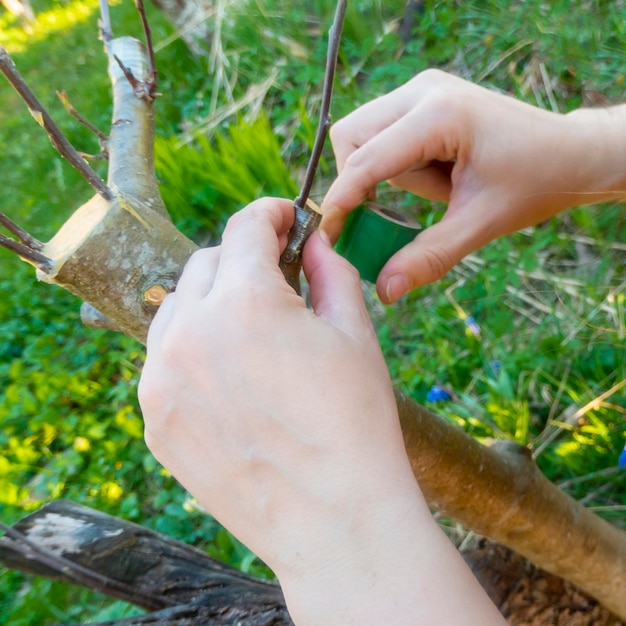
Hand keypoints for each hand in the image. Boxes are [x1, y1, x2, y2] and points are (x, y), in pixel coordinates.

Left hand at [139, 198, 503, 624]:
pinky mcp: (155, 418)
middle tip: (275, 277)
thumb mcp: (355, 334)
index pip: (246, 227)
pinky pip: (165, 360)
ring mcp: (162, 379)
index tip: (284, 219)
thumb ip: (330, 272)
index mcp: (246, 301)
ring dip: (211, 301)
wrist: (332, 518)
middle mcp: (191, 332)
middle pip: (207, 262)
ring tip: (249, 327)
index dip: (270, 214)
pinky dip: (193, 350)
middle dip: (242, 259)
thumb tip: (314, 243)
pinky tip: (229, 374)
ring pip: (177, 308)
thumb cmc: (355, 424)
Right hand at [322, 69, 625, 301]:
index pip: (365, 160)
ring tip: (436, 188)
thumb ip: (428, 257)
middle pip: (351, 138)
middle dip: (360, 183)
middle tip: (389, 215)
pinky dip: (392, 164)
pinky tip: (435, 174)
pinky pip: (381, 135)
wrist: (568, 153)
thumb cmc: (534, 183)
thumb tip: (384, 292)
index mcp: (440, 114)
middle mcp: (423, 90)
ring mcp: (421, 89)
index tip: (329, 238)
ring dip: (381, 174)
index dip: (341, 202)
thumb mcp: (480, 224)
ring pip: (361, 135)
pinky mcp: (422, 99)